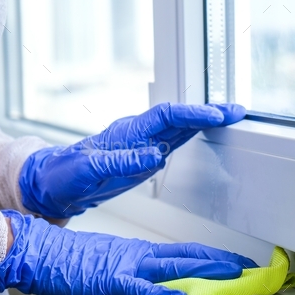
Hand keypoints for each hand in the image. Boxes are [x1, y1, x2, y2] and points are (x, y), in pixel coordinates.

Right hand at [0, 210, 257, 294]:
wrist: (43, 252)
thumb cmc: (74, 260)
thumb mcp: (113, 264)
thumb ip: (137, 274)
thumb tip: (156, 286)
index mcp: (141, 251)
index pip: (185, 251)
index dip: (212, 256)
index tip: (234, 261)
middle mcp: (141, 254)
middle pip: (189, 256)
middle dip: (220, 262)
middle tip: (248, 266)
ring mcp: (128, 265)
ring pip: (174, 267)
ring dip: (204, 271)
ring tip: (230, 275)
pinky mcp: (111, 280)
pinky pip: (140, 288)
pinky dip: (162, 294)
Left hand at [19, 103, 245, 217]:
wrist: (57, 184)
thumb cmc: (66, 174)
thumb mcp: (90, 170)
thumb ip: (122, 162)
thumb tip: (156, 155)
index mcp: (127, 133)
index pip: (166, 116)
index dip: (193, 114)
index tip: (216, 117)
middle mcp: (140, 134)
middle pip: (180, 116)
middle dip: (210, 112)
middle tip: (237, 110)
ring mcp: (145, 144)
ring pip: (181, 126)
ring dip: (206, 120)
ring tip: (231, 117)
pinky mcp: (147, 156)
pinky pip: (176, 139)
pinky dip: (196, 133)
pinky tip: (208, 131)